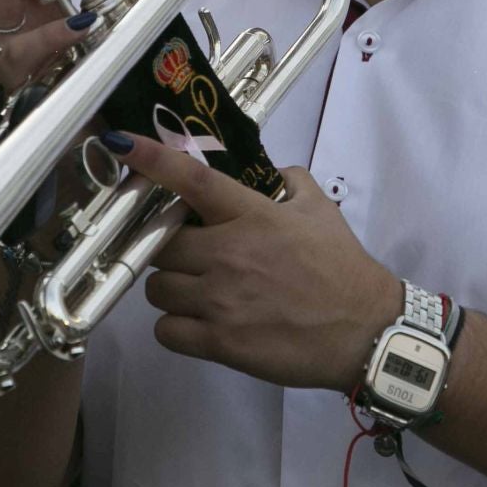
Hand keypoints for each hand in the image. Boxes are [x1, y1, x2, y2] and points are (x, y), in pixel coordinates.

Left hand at [123, 135, 402, 392]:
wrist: (364, 331)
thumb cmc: (342, 269)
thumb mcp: (322, 211)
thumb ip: (292, 181)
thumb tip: (271, 173)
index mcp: (252, 216)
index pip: (193, 180)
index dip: (153, 160)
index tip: (122, 144)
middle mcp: (229, 254)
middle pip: (159, 243)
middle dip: (168, 248)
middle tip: (191, 255)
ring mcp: (221, 300)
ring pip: (157, 289)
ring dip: (172, 289)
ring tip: (199, 293)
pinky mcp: (219, 343)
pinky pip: (166, 332)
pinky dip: (175, 328)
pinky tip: (198, 325)